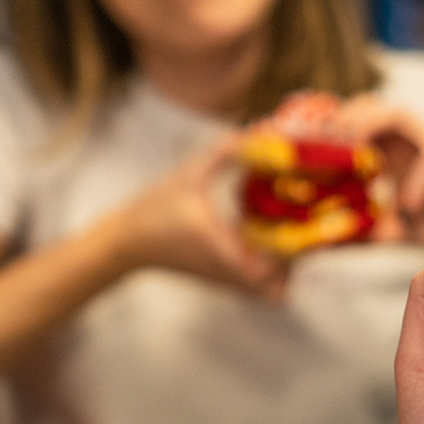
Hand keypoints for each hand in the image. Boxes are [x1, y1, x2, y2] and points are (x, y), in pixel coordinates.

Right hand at [105, 134, 287, 299]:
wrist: (126, 241)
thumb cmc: (154, 208)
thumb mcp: (187, 173)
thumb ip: (223, 152)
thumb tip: (254, 132)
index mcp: (219, 245)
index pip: (267, 271)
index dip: (289, 257)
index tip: (296, 228)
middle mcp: (224, 270)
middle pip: (276, 289)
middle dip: (292, 266)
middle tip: (297, 232)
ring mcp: (221, 280)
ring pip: (267, 292)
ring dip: (280, 271)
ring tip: (281, 237)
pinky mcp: (217, 281)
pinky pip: (253, 288)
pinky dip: (265, 272)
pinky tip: (260, 241)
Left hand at [330, 96, 423, 244]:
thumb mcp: (395, 230)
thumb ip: (365, 233)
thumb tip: (321, 247)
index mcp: (394, 149)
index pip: (359, 118)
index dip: (333, 123)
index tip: (305, 140)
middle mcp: (413, 139)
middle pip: (374, 106)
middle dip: (347, 115)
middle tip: (322, 139)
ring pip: (400, 115)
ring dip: (371, 124)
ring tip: (351, 148)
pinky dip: (417, 178)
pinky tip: (406, 207)